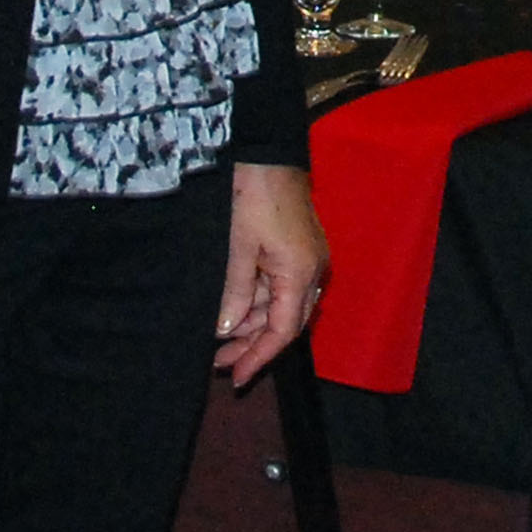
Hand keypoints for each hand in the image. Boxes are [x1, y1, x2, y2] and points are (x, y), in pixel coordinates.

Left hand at [214, 162, 326, 384]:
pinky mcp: (299, 249)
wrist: (268, 154)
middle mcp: (311, 272)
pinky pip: (280, 287)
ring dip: (253, 324)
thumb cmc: (252, 197)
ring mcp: (307, 260)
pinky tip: (235, 311)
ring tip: (221, 340)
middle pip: (285, 323)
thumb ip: (235, 293)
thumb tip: (228, 330)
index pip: (283, 331)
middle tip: (220, 364)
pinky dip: (258, 303)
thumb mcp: (237, 248)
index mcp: (300, 274)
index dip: (259, 357)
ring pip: (281, 306)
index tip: (235, 377)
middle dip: (253, 346)